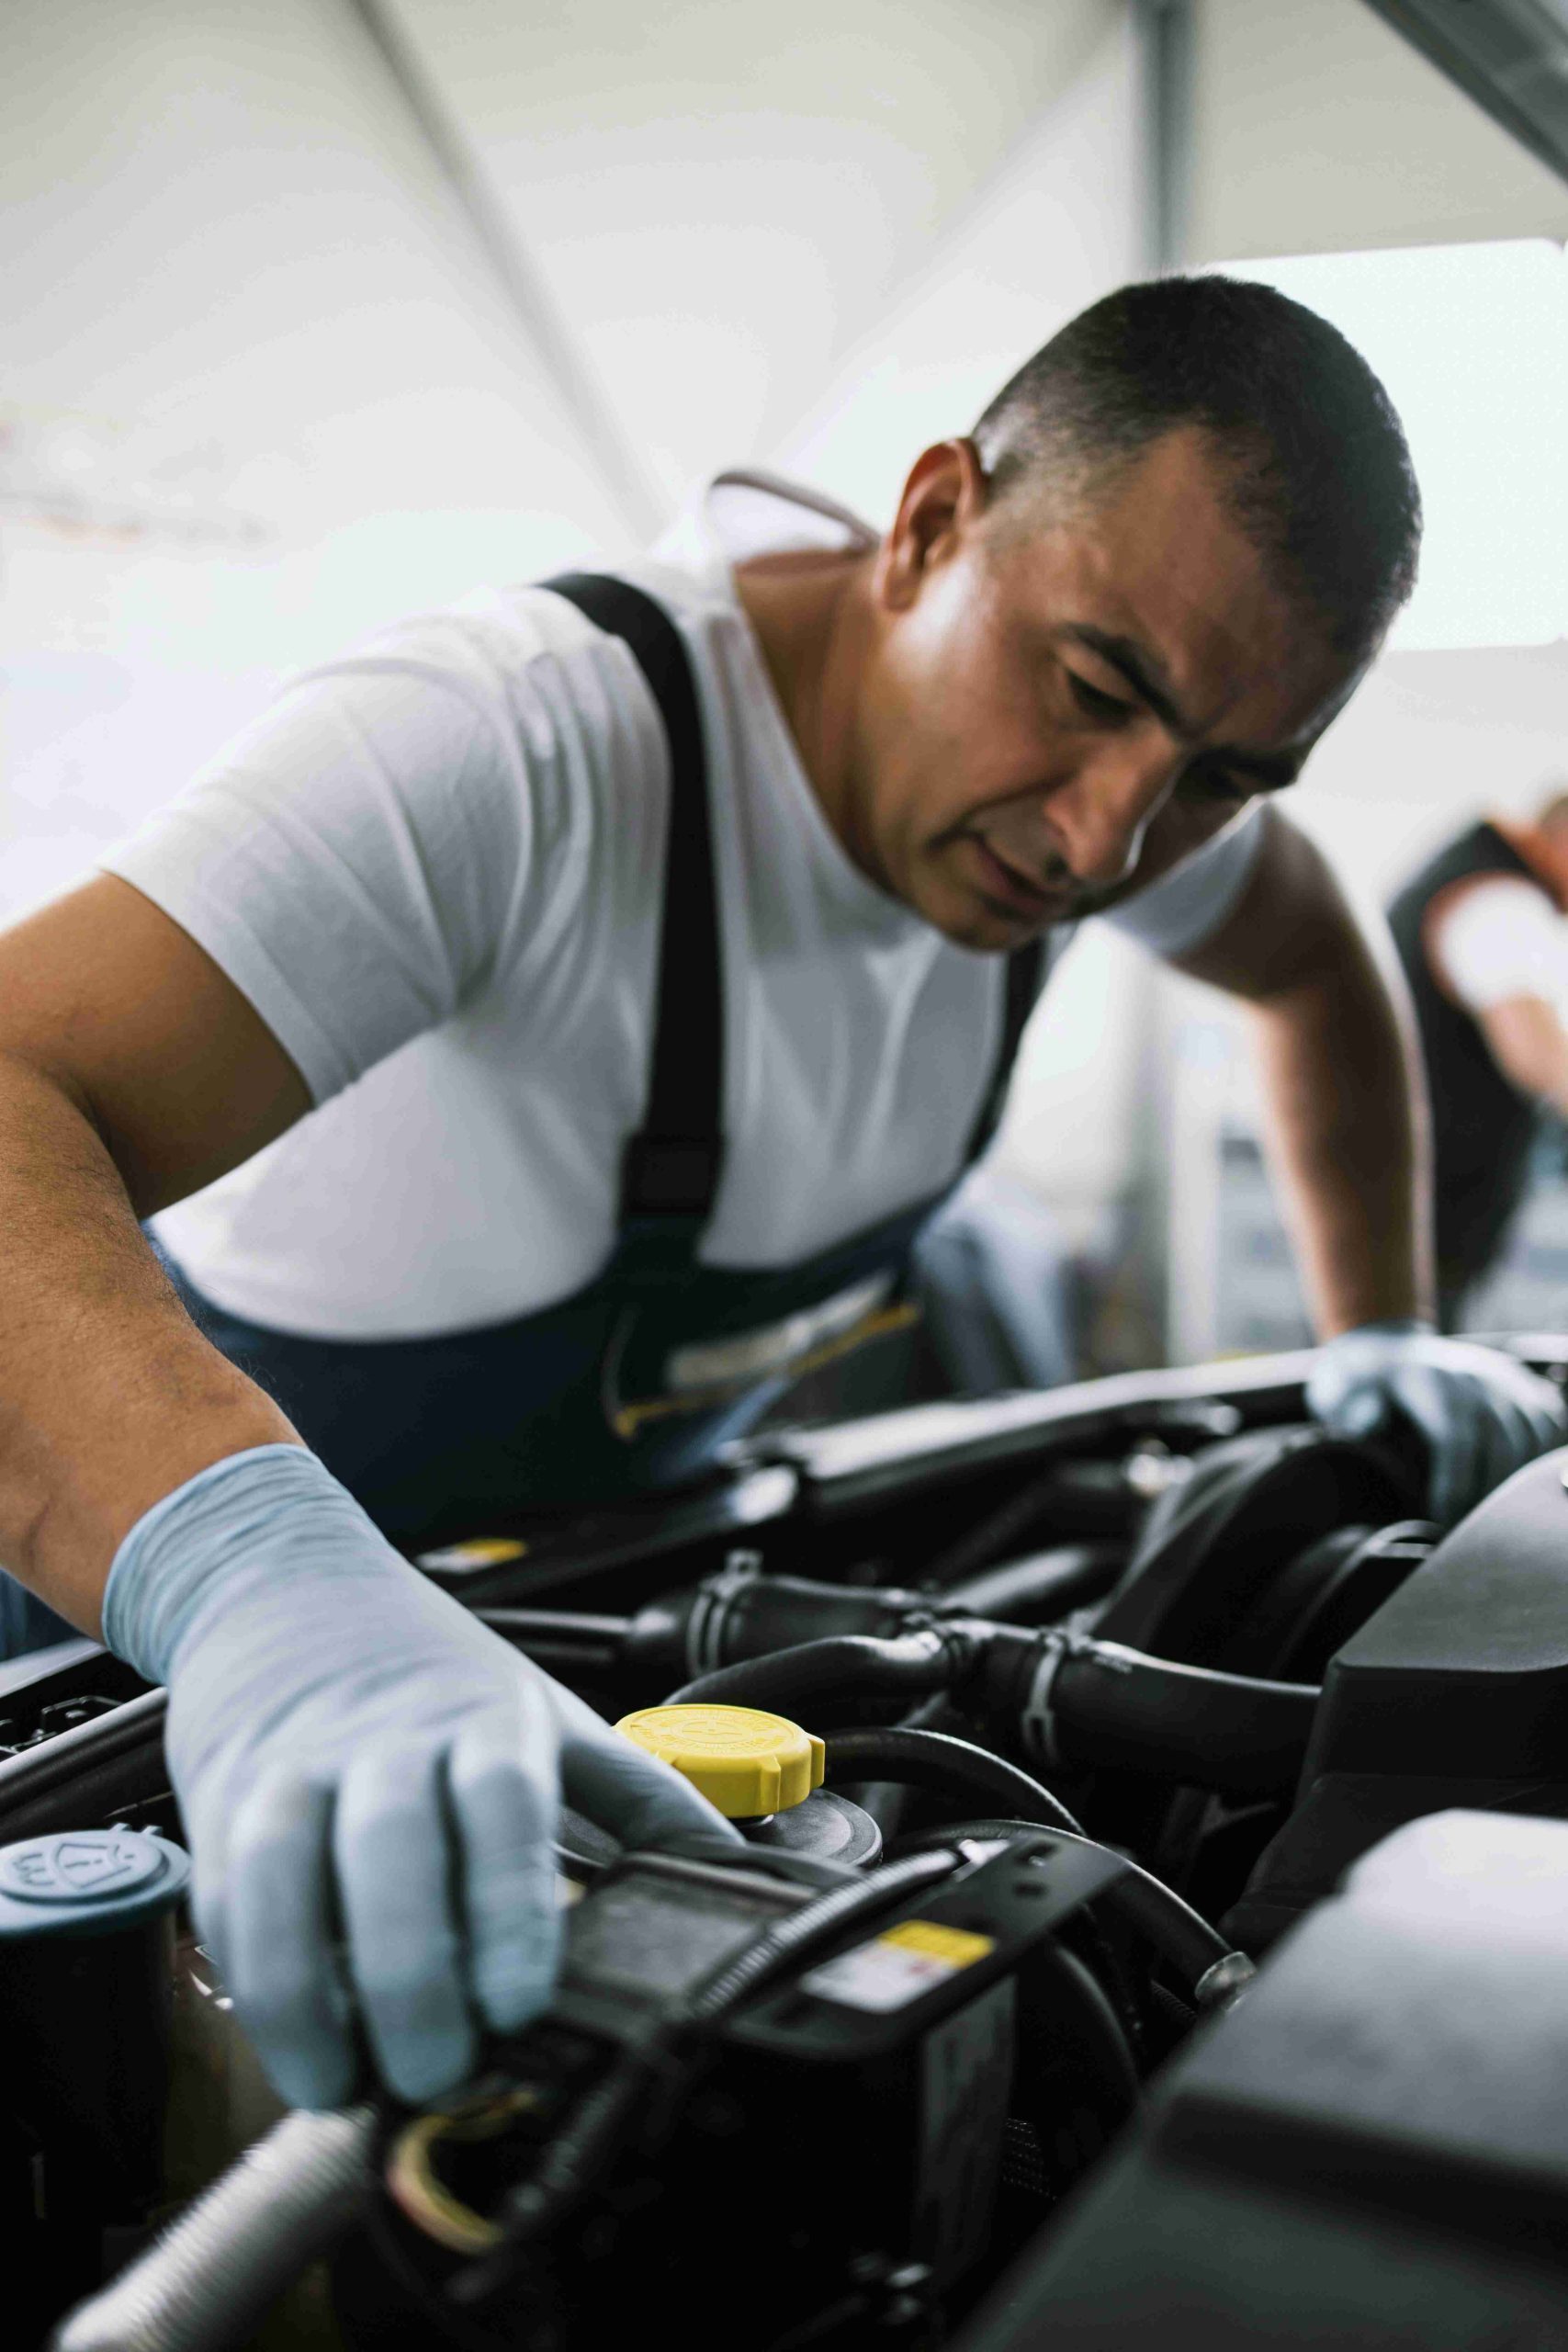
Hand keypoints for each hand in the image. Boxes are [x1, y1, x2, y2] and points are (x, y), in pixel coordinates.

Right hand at [105, 1446, 735, 2108]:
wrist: (285, 1582)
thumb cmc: (433, 1668)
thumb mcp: (548, 1714)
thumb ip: (640, 1798)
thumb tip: (748, 1883)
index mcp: (483, 1718)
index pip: (501, 1803)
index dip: (509, 1905)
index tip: (521, 2004)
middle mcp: (385, 1738)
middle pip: (393, 1847)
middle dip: (412, 1974)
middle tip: (439, 2073)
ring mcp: (295, 1766)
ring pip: (286, 1871)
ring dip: (305, 1990)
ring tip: (340, 2085)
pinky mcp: (224, 1799)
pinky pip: (228, 1892)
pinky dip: (250, 1976)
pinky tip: (288, 2039)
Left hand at [1306, 1320, 1566, 1524]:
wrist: (1384, 1347)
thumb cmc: (1359, 1384)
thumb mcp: (1339, 1391)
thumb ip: (1352, 1410)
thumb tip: (1372, 1426)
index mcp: (1428, 1379)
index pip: (1455, 1437)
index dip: (1456, 1485)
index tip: (1443, 1524)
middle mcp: (1473, 1374)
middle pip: (1502, 1442)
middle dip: (1489, 1496)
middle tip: (1467, 1537)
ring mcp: (1502, 1377)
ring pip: (1533, 1435)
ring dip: (1517, 1482)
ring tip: (1492, 1520)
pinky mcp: (1521, 1384)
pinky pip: (1550, 1423)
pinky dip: (1541, 1457)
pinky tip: (1519, 1487)